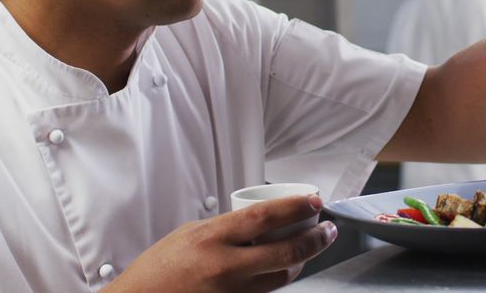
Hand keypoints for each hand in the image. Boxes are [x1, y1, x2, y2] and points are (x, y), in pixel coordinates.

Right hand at [105, 194, 336, 292]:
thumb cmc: (158, 268)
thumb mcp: (190, 233)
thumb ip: (225, 227)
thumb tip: (259, 220)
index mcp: (212, 238)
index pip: (264, 218)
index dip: (294, 208)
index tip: (313, 201)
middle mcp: (225, 266)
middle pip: (285, 252)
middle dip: (315, 240)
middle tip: (327, 230)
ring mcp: (232, 292)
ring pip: (282, 277)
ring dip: (302, 261)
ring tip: (311, 246)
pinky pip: (266, 292)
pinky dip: (280, 278)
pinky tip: (286, 267)